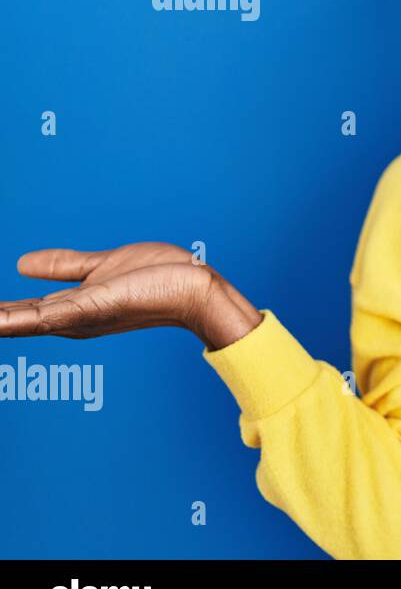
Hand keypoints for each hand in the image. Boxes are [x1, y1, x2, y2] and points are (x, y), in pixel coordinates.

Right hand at [0, 242, 262, 349]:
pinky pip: (42, 316)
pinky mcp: (90, 308)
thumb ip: (62, 267)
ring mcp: (77, 317)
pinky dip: (10, 320)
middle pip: (9, 323)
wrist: (195, 285)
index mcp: (68, 309)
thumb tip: (20, 265)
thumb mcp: (98, 267)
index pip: (14, 315)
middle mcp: (67, 319)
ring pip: (16, 323)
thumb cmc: (159, 277)